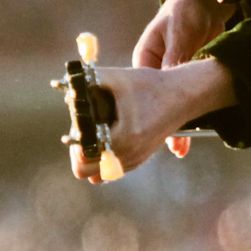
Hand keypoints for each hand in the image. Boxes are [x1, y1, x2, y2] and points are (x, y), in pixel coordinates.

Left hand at [68, 57, 236, 182]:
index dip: (73, 142)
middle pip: (86, 172)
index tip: (78, 124)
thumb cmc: (152, 85)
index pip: (82, 158)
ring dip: (91, 156)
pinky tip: (104, 137)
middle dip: (78, 152)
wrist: (182, 96)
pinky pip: (112, 169)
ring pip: (99, 173)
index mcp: (123, 138)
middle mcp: (128, 155)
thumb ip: (90, 79)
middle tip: (82, 131)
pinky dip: (103, 158)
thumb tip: (67, 83)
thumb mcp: (118, 77)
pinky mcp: (139, 159)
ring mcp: (134, 160)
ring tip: (93, 133)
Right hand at [133, 0, 233, 155]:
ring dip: (184, 121)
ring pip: (177, 104)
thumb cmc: (186, 9)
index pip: (143, 91)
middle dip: (168, 125)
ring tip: (185, 145)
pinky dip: (198, 111)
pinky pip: (194, 98)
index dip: (151, 112)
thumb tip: (171, 79)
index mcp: (145, 59)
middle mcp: (157, 71)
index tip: (159, 130)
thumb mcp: (180, 31)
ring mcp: (175, 77)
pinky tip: (202, 127)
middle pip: (160, 103)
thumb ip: (176, 55)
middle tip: (176, 146)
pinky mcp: (192, 78)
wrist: (207, 1)